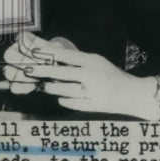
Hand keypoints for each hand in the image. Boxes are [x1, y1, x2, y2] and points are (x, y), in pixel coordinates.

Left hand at [3, 32, 151, 116]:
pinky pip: (68, 101)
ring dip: (50, 87)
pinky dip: (63, 98)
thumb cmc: (111, 74)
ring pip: (61, 89)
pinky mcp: (88, 106)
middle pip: (59, 73)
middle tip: (29, 70)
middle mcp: (89, 76)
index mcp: (91, 62)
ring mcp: (88, 93)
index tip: (34, 53)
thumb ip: (77, 60)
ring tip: (45, 84)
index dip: (48, 54)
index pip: (65, 56)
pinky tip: (61, 95)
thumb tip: (54, 56)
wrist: (131, 95)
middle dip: (42, 71)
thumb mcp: (96, 61)